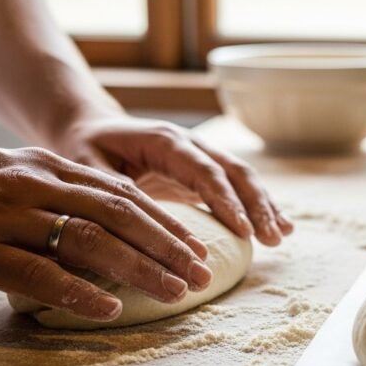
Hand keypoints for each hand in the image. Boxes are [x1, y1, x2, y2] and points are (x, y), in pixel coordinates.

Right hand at [0, 143, 215, 321]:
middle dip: (168, 245)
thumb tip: (90, 226)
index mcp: (40, 168)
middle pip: (118, 214)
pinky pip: (38, 273)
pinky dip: (80, 291)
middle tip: (202, 273)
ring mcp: (4, 217)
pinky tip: (111, 309)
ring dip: (140, 268)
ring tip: (176, 292)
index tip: (195, 244)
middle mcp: (31, 186)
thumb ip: (45, 195)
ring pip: (89, 240)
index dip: (163, 220)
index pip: (119, 192)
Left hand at [54, 115, 293, 246]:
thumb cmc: (83, 146)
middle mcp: (189, 144)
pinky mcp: (201, 172)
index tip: (244, 231)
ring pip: (241, 178)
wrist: (88, 126)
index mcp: (164, 141)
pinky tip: (279, 228)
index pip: (203, 172)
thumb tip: (135, 224)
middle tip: (271, 238)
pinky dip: (258, 207)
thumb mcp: (86, 166)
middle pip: (233, 172)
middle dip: (256, 205)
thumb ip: (112, 191)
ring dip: (264, 206)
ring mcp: (199, 156)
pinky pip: (236, 188)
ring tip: (282, 236)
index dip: (226, 201)